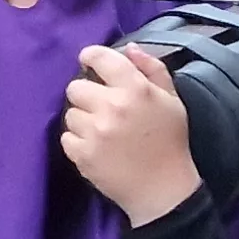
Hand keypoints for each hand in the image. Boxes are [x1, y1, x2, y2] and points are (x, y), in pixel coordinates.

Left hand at [60, 45, 197, 225]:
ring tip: (102, 131)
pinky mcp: (83, 155)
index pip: (100, 57)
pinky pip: (66, 138)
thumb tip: (128, 49)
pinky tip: (97, 147)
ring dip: (83, 120)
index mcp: (135, 89)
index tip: (88, 62)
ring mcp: (95, 132)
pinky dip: (78, 142)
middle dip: (87, 95)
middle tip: (101, 107)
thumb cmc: (170, 142)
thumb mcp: (171, 100)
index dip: (90, 56)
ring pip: (70, 114)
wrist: (164, 189)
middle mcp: (112, 107)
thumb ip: (151, 69)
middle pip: (75, 87)